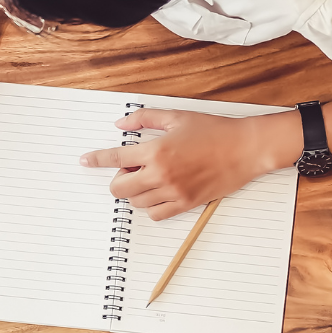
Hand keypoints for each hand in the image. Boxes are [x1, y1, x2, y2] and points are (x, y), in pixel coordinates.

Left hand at [79, 108, 299, 219]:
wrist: (246, 148)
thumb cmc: (214, 130)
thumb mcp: (177, 117)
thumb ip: (145, 119)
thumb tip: (120, 124)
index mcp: (156, 150)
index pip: (115, 158)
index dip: (96, 159)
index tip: (85, 160)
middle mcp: (161, 174)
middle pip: (120, 188)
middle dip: (119, 179)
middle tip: (132, 169)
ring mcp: (173, 192)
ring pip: (136, 202)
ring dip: (136, 192)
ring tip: (151, 177)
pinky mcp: (186, 203)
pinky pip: (156, 214)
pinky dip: (151, 206)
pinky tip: (159, 192)